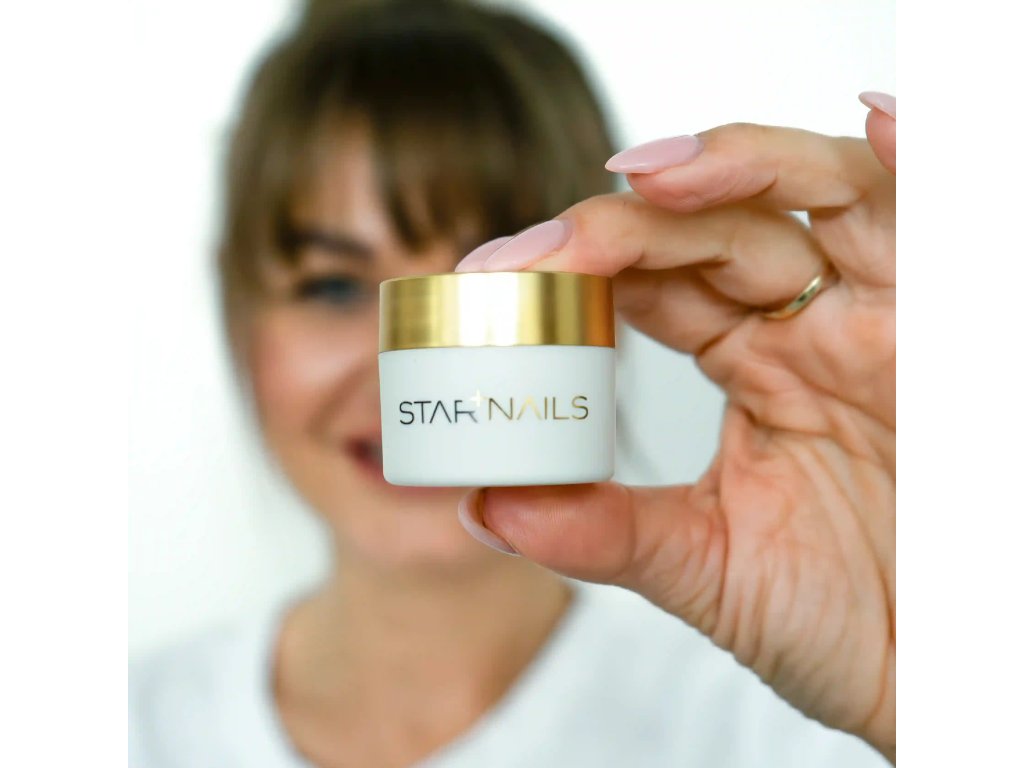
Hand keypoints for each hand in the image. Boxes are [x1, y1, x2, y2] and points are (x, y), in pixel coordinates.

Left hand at [457, 94, 895, 759]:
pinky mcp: (949, 326)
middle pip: (718, 228)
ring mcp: (881, 317)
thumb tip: (485, 504)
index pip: (660, 281)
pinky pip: (932, 222)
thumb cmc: (847, 626)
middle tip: (547, 246)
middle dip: (630, 224)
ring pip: (815, 195)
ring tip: (651, 175)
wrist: (942, 680)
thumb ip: (602, 532)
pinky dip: (912, 166)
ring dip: (736, 168)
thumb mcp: (708, 571)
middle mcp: (814, 328)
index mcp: (756, 369)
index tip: (501, 274)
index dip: (583, 265)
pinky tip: (883, 124)